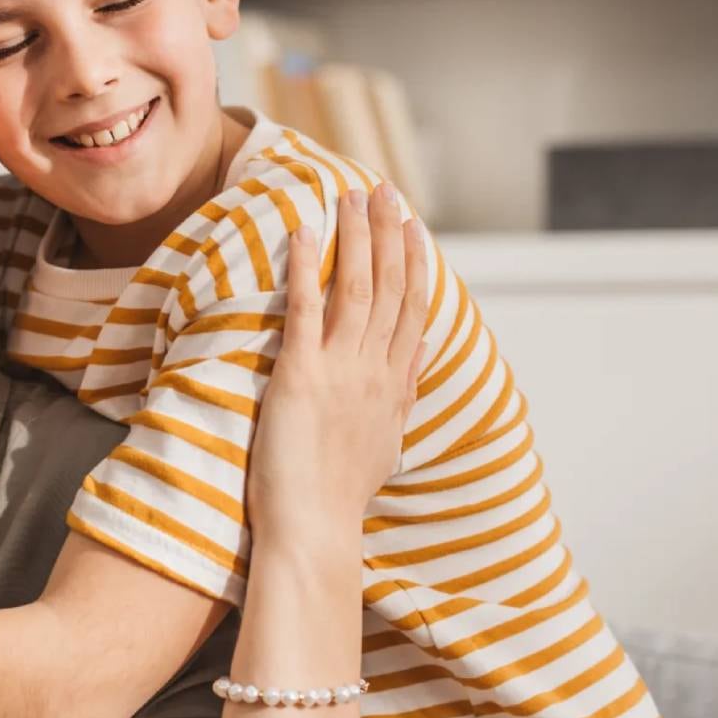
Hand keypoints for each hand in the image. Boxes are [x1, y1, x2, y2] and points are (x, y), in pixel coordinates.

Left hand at [246, 184, 431, 536]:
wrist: (314, 528)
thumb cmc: (338, 497)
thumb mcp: (384, 444)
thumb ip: (398, 398)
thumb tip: (412, 365)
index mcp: (394, 386)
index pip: (413, 311)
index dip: (415, 263)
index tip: (415, 226)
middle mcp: (375, 371)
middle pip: (390, 288)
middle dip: (389, 233)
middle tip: (385, 189)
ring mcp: (341, 371)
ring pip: (357, 289)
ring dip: (357, 237)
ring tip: (353, 195)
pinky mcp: (301, 376)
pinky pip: (307, 310)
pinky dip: (309, 268)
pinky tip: (307, 232)